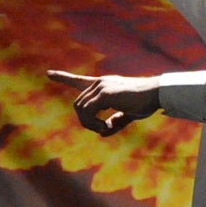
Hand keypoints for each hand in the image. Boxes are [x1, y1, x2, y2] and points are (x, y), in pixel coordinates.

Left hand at [47, 70, 162, 135]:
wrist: (156, 94)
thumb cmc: (145, 102)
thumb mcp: (128, 114)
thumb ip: (115, 122)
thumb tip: (102, 133)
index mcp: (103, 85)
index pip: (78, 80)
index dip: (63, 77)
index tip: (48, 73)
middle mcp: (99, 83)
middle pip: (78, 105)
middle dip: (86, 122)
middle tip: (103, 130)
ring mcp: (100, 87)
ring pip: (80, 109)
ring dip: (90, 124)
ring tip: (106, 129)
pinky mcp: (104, 93)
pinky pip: (88, 112)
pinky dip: (94, 124)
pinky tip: (106, 127)